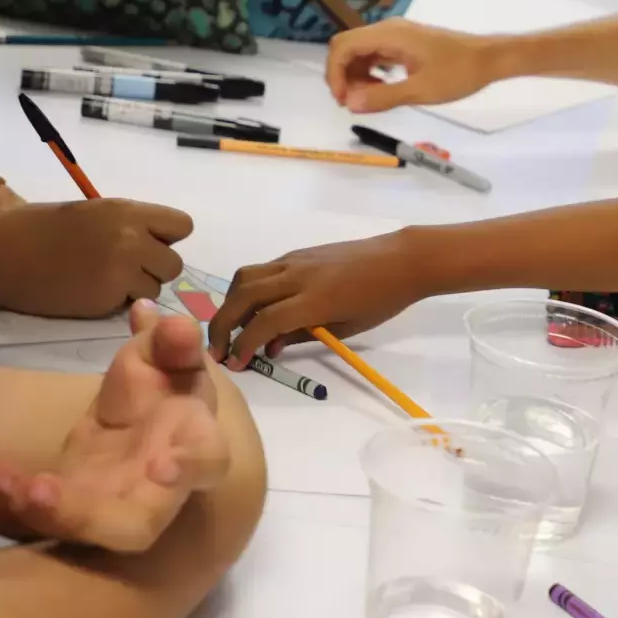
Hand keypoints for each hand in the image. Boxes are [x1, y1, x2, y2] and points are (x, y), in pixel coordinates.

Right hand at [0, 199, 192, 318]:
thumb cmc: (37, 226)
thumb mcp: (90, 212)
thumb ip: (126, 224)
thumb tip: (151, 238)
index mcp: (128, 211)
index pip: (182, 225)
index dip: (167, 237)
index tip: (148, 243)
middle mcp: (133, 240)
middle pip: (174, 263)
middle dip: (154, 268)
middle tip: (126, 269)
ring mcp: (122, 272)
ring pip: (156, 288)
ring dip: (138, 288)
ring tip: (107, 281)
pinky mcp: (107, 301)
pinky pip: (131, 304)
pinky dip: (117, 302)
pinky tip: (92, 292)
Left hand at [0, 301, 230, 551]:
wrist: (146, 414)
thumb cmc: (166, 382)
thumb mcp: (170, 351)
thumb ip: (174, 342)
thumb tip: (176, 325)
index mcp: (195, 444)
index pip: (206, 461)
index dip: (190, 468)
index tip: (164, 466)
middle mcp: (157, 492)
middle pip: (135, 526)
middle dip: (86, 516)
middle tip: (41, 493)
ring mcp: (109, 507)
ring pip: (79, 530)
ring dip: (35, 513)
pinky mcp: (69, 509)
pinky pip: (37, 524)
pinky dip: (4, 516)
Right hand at [207, 232, 423, 364]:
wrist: (400, 259)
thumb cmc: (381, 300)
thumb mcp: (345, 328)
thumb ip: (304, 336)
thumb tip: (270, 347)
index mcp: (314, 300)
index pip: (264, 322)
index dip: (243, 344)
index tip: (234, 364)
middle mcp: (297, 276)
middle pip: (243, 295)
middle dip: (223, 324)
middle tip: (216, 350)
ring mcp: (295, 260)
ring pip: (246, 276)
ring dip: (230, 303)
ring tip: (230, 328)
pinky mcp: (297, 253)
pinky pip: (262, 269)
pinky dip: (247, 289)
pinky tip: (254, 309)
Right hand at [326, 19, 497, 112]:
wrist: (489, 59)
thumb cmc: (459, 73)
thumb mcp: (421, 90)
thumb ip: (383, 97)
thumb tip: (350, 104)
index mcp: (389, 35)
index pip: (343, 46)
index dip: (335, 74)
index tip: (344, 100)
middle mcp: (388, 29)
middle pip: (348, 47)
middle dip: (343, 76)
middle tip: (353, 104)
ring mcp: (396, 35)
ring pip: (360, 52)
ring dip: (356, 76)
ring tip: (368, 100)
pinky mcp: (404, 43)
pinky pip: (376, 54)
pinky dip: (370, 72)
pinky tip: (381, 89)